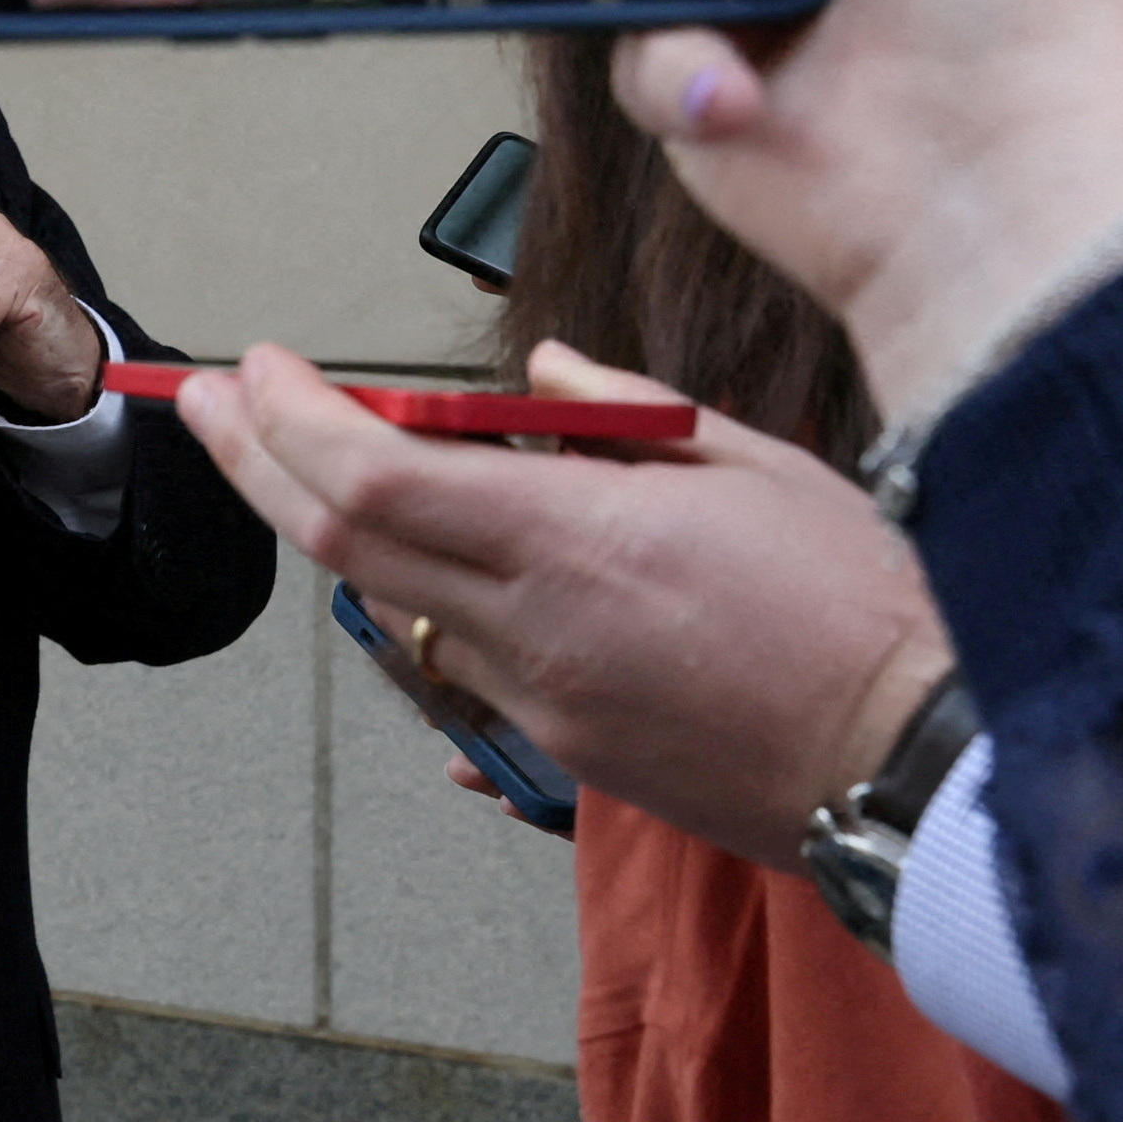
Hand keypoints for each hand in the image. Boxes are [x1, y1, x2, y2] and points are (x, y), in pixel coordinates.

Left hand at [176, 339, 950, 867]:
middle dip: (253, 459)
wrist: (915, 757)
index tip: (260, 364)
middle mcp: (533, 624)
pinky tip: (407, 563)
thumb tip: (541, 369)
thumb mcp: (750, 464)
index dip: (292, 417)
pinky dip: (417, 599)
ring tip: (301, 457)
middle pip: (341, 539)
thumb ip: (622, 410)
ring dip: (332, 528)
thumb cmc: (858, 603)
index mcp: (577, 538)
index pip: (376, 473)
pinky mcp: (560, 748)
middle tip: (208, 399)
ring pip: (387, 605)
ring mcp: (537, 699)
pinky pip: (453, 667)